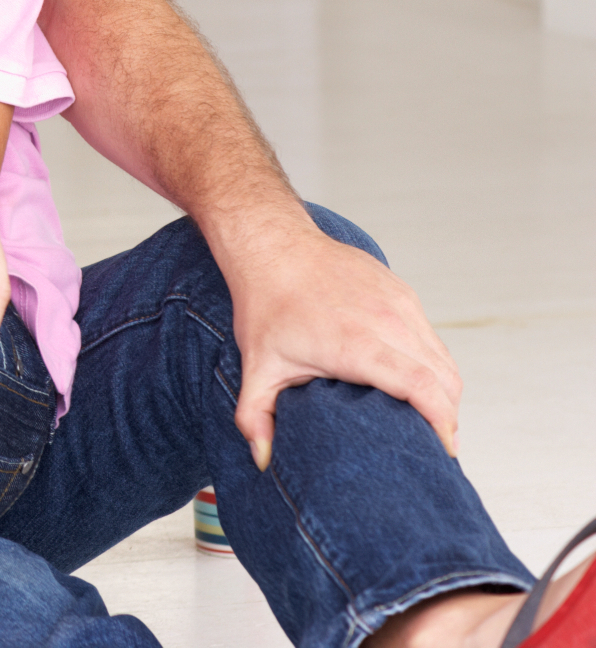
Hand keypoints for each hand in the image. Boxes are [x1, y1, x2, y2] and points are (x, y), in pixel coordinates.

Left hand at [223, 222, 463, 468]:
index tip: (444, 450)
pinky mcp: (402, 291)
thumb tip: (261, 460)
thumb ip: (256, 416)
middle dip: (448, 416)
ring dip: (443, 390)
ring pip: (443, 357)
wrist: (271, 244)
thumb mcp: (257, 365)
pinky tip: (417, 380)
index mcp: (358, 344)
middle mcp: (387, 322)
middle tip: (435, 443)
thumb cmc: (266, 302)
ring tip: (429, 417)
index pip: (423, 388)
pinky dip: (433, 362)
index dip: (443, 423)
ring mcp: (399, 303)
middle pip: (444, 379)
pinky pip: (431, 335)